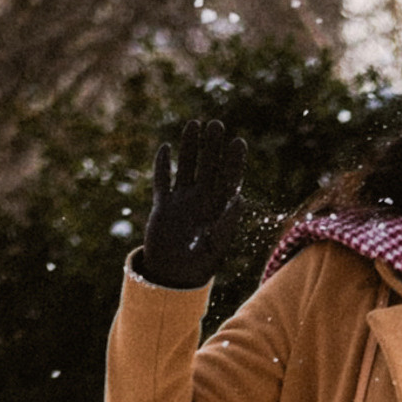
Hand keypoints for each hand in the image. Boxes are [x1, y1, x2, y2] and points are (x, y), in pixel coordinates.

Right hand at [139, 118, 247, 290]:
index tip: (238, 142)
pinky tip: (166, 148)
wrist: (172, 277)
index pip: (229, 180)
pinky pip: (163, 180)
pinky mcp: (163, 205)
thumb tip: (237, 198)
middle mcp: (202, 202)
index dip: (234, 161)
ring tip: (194, 124)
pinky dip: (163, 165)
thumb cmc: (198, 266)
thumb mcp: (215, 245)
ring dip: (190, 147)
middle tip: (217, 124)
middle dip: (213, 147)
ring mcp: (182, 201)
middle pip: (209, 167)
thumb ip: (225, 222)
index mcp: (218, 211)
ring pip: (187, 167)